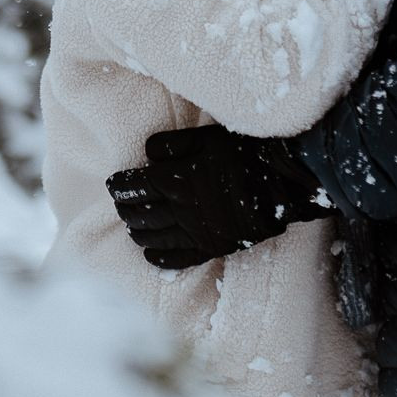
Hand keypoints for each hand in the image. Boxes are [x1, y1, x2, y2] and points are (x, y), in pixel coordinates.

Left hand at [106, 124, 332, 269]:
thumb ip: (174, 144)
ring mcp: (197, 231)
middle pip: (141, 213)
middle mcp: (181, 209)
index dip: (120, 185)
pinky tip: (150, 255)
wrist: (283, 182)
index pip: (136, 185)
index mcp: (177, 179)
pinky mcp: (214, 246)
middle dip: (125, 208)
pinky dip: (161, 258)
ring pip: (155, 236)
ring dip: (138, 231)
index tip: (113, 183)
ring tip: (131, 226)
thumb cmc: (245, 153)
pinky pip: (181, 258)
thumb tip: (148, 152)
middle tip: (120, 203)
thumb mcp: (207, 138)